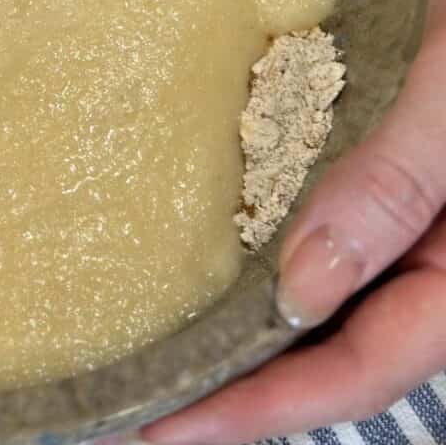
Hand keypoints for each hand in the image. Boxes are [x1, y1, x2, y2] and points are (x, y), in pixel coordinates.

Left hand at [141, 0, 445, 444]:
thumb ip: (399, 181)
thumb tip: (302, 285)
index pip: (370, 360)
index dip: (273, 405)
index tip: (175, 426)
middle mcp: (437, 238)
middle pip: (341, 337)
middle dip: (249, 381)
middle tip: (146, 403)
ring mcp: (405, 196)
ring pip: (327, 282)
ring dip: (252, 317)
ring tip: (166, 340)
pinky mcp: (373, 146)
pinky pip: (317, 211)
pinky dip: (265, 239)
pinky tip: (209, 243)